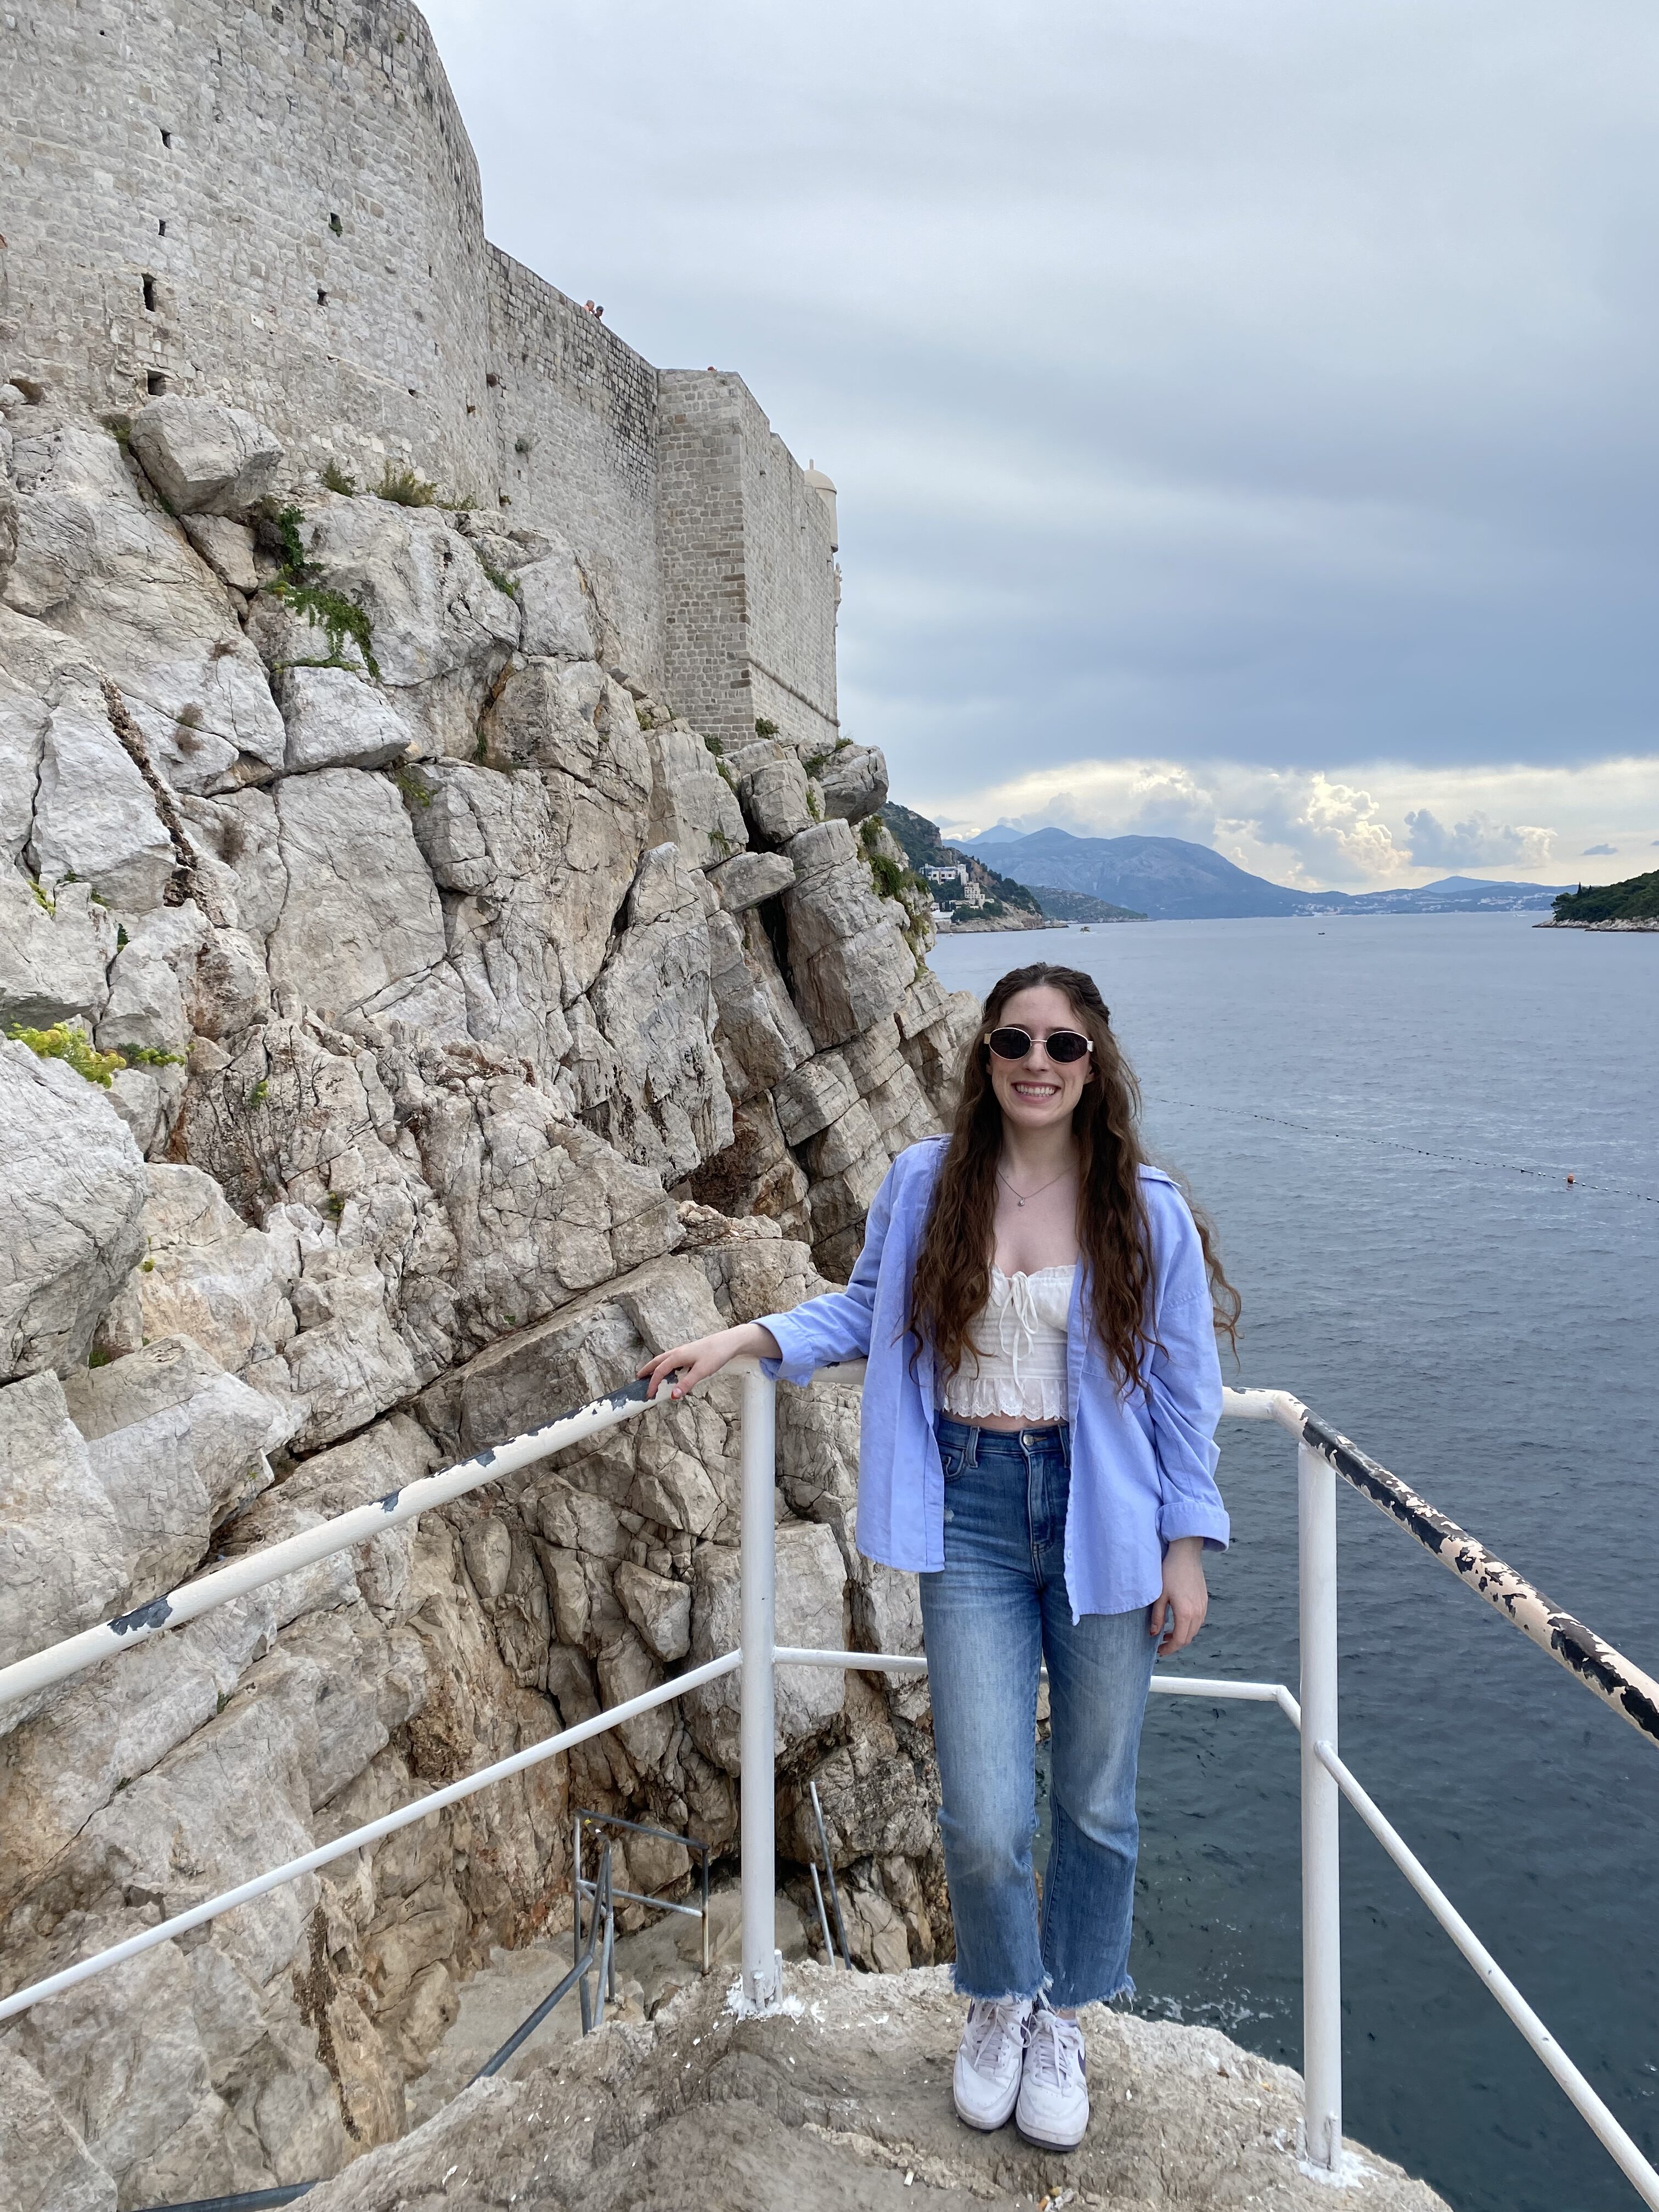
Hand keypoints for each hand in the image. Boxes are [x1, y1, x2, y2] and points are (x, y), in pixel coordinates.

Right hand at [638, 1322, 781, 1401]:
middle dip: (647, 1370)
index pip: (660, 1371)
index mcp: (678, 1356)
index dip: (652, 1383)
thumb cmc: (716, 1354)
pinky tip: (671, 1369)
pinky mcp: (691, 1352)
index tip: (648, 1395)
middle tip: (638, 1378)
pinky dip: (666, 1364)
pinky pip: (672, 1358)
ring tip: (651, 1374)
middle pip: (658, 1361)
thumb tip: (672, 1395)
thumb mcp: (702, 1371)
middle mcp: (678, 1352)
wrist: (729, 1342)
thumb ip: (687, 1383)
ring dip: (656, 1366)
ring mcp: (684, 1351)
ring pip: (665, 1359)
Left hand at [1148, 1537, 1207, 1656]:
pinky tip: (1178, 1621)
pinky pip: (1198, 1620)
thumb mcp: (1159, 1595)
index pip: (1180, 1640)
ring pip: (1194, 1630)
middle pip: (1188, 1638)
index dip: (1169, 1649)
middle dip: (1175, 1644)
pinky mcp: (1204, 1600)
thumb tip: (1154, 1633)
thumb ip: (1157, 1616)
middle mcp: (1198, 1612)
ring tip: (1167, 1633)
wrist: (1186, 1554)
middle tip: (1161, 1644)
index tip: (1160, 1651)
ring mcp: (1203, 1606)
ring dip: (1182, 1635)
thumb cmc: (1170, 1572)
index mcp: (1186, 1613)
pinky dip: (1188, 1626)